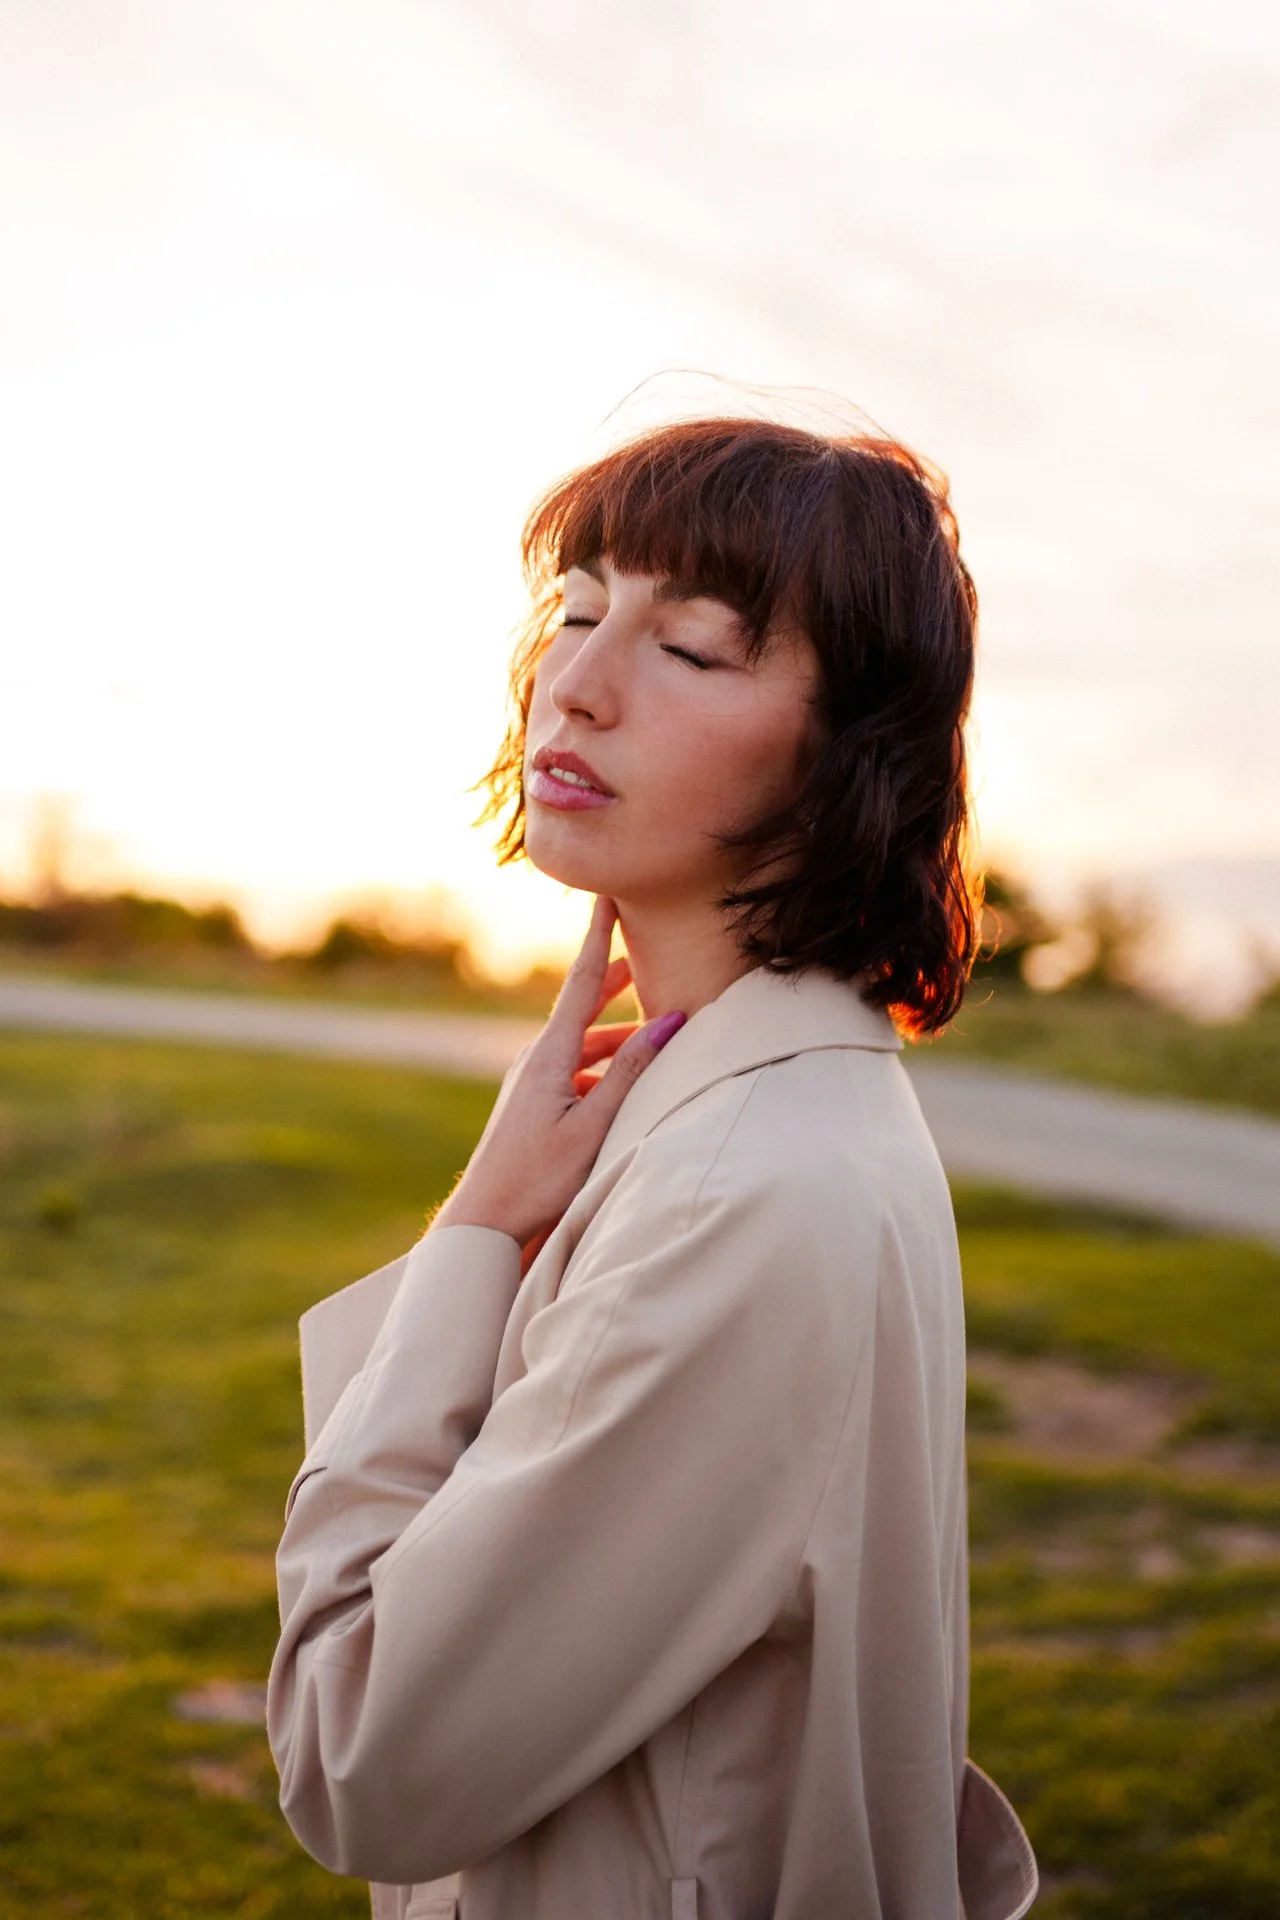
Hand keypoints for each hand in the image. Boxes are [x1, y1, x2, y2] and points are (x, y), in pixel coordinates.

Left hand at [429, 896, 685, 1255]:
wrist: (483, 1222)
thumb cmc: (538, 1179)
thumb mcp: (593, 1125)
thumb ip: (630, 1073)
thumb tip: (668, 1023)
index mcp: (549, 1054)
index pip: (583, 981)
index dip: (600, 937)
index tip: (609, 896)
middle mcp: (537, 1058)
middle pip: (583, 1006)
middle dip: (616, 980)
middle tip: (645, 953)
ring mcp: (532, 1081)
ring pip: (583, 1043)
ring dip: (618, 1034)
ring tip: (654, 1031)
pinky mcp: (533, 1104)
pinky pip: (575, 1070)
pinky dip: (604, 1066)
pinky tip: (624, 1084)